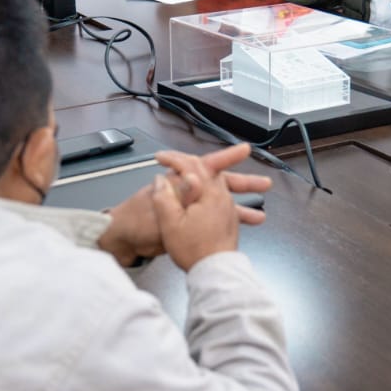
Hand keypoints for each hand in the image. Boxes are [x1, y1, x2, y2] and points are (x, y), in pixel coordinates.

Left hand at [95, 144, 269, 265]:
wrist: (125, 241)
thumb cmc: (136, 221)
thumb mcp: (159, 207)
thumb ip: (178, 195)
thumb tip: (194, 179)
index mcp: (180, 182)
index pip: (207, 165)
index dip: (227, 157)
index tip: (245, 150)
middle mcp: (188, 192)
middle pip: (220, 184)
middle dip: (243, 183)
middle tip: (264, 183)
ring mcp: (190, 208)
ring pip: (220, 205)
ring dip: (240, 208)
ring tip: (260, 213)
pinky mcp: (189, 224)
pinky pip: (213, 221)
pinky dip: (227, 224)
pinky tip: (241, 230)